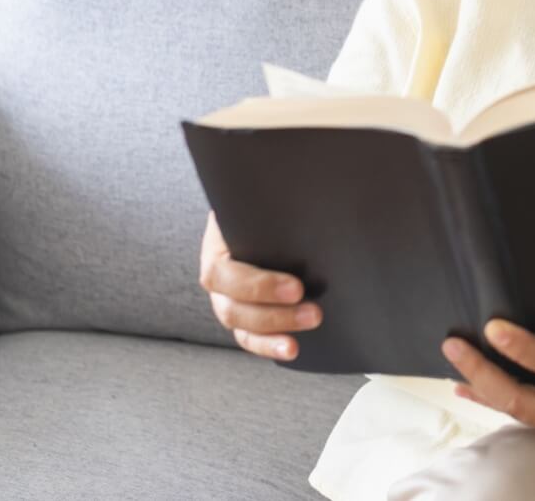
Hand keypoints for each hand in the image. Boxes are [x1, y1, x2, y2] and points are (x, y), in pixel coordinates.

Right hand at [198, 209, 323, 361]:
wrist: (263, 210)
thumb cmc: (266, 201)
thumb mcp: (265, 197)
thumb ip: (281, 198)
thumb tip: (317, 185)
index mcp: (217, 245)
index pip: (224, 273)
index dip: (258, 286)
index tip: (296, 287)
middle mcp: (219, 276)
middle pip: (232, 307)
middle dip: (274, 315)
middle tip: (315, 311)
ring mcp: (228, 298)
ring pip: (240, 326)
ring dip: (274, 334)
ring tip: (307, 331)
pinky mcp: (245, 313)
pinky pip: (250, 337)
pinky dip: (269, 346)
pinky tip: (292, 349)